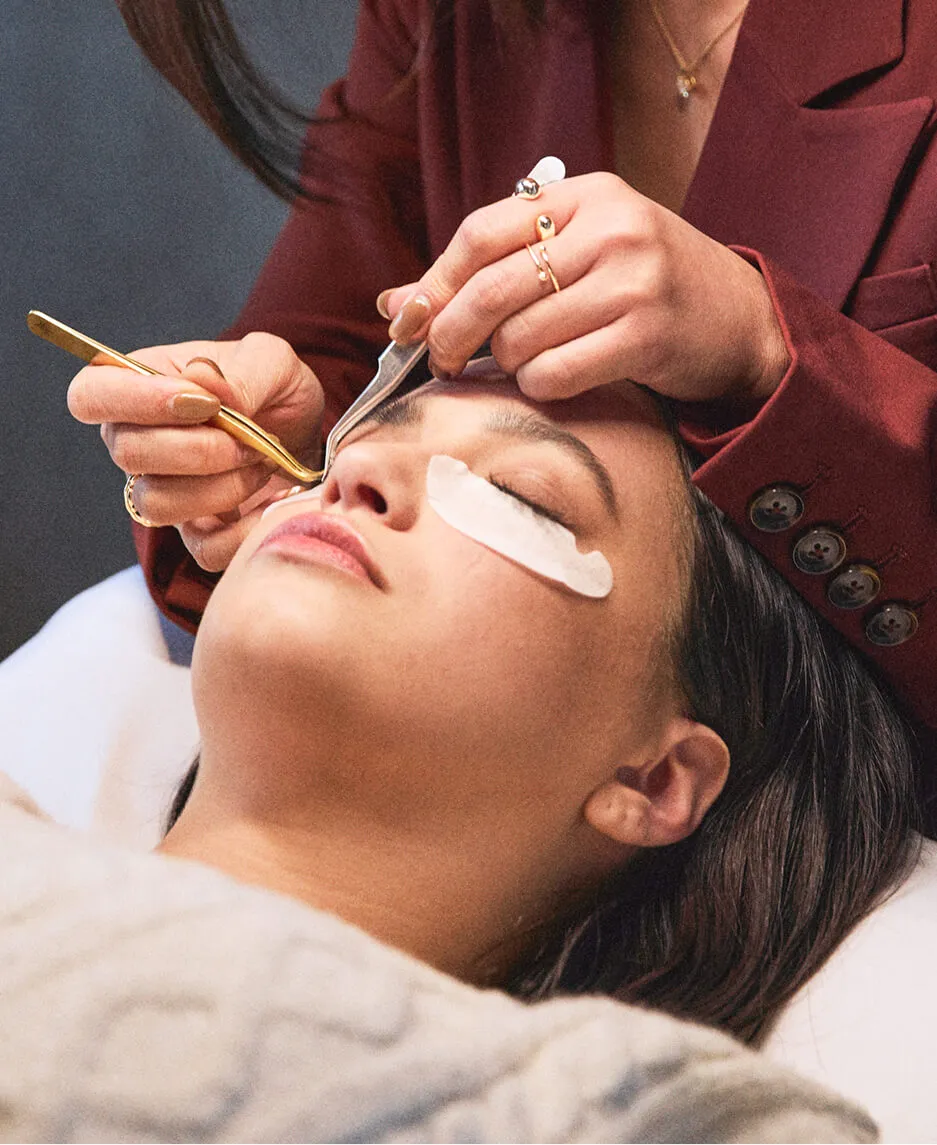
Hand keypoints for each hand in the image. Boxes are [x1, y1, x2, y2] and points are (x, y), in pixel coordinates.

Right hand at [67, 332, 324, 569]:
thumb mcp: (271, 360)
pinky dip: (245, 530)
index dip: (137, 400)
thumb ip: (240, 371)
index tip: (202, 403)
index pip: (89, 395)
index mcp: (137, 387)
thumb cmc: (275, 388)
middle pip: (128, 454)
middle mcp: (135, 443)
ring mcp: (162, 493)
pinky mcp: (197, 535)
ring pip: (158, 505)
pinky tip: (271, 503)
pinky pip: (204, 550)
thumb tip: (202, 382)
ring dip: (222, 487)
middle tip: (250, 439)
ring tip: (260, 463)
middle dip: (201, 448)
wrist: (310, 434)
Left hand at [379, 171, 788, 404]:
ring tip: (527, 362)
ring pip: (520, 337)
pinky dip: (540, 385)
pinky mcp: (646, 336)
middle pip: (491, 287)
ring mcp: (632, 281)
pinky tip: (558, 378)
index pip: (481, 234)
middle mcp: (610, 229)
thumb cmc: (646, 287)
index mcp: (587, 195)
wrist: (741, 320)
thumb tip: (396, 304)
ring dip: (506, 363)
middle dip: (449, 333)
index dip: (435, 282)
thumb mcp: (580, 255)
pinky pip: (554, 373)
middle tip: (441, 361)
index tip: (409, 321)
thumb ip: (497, 269)